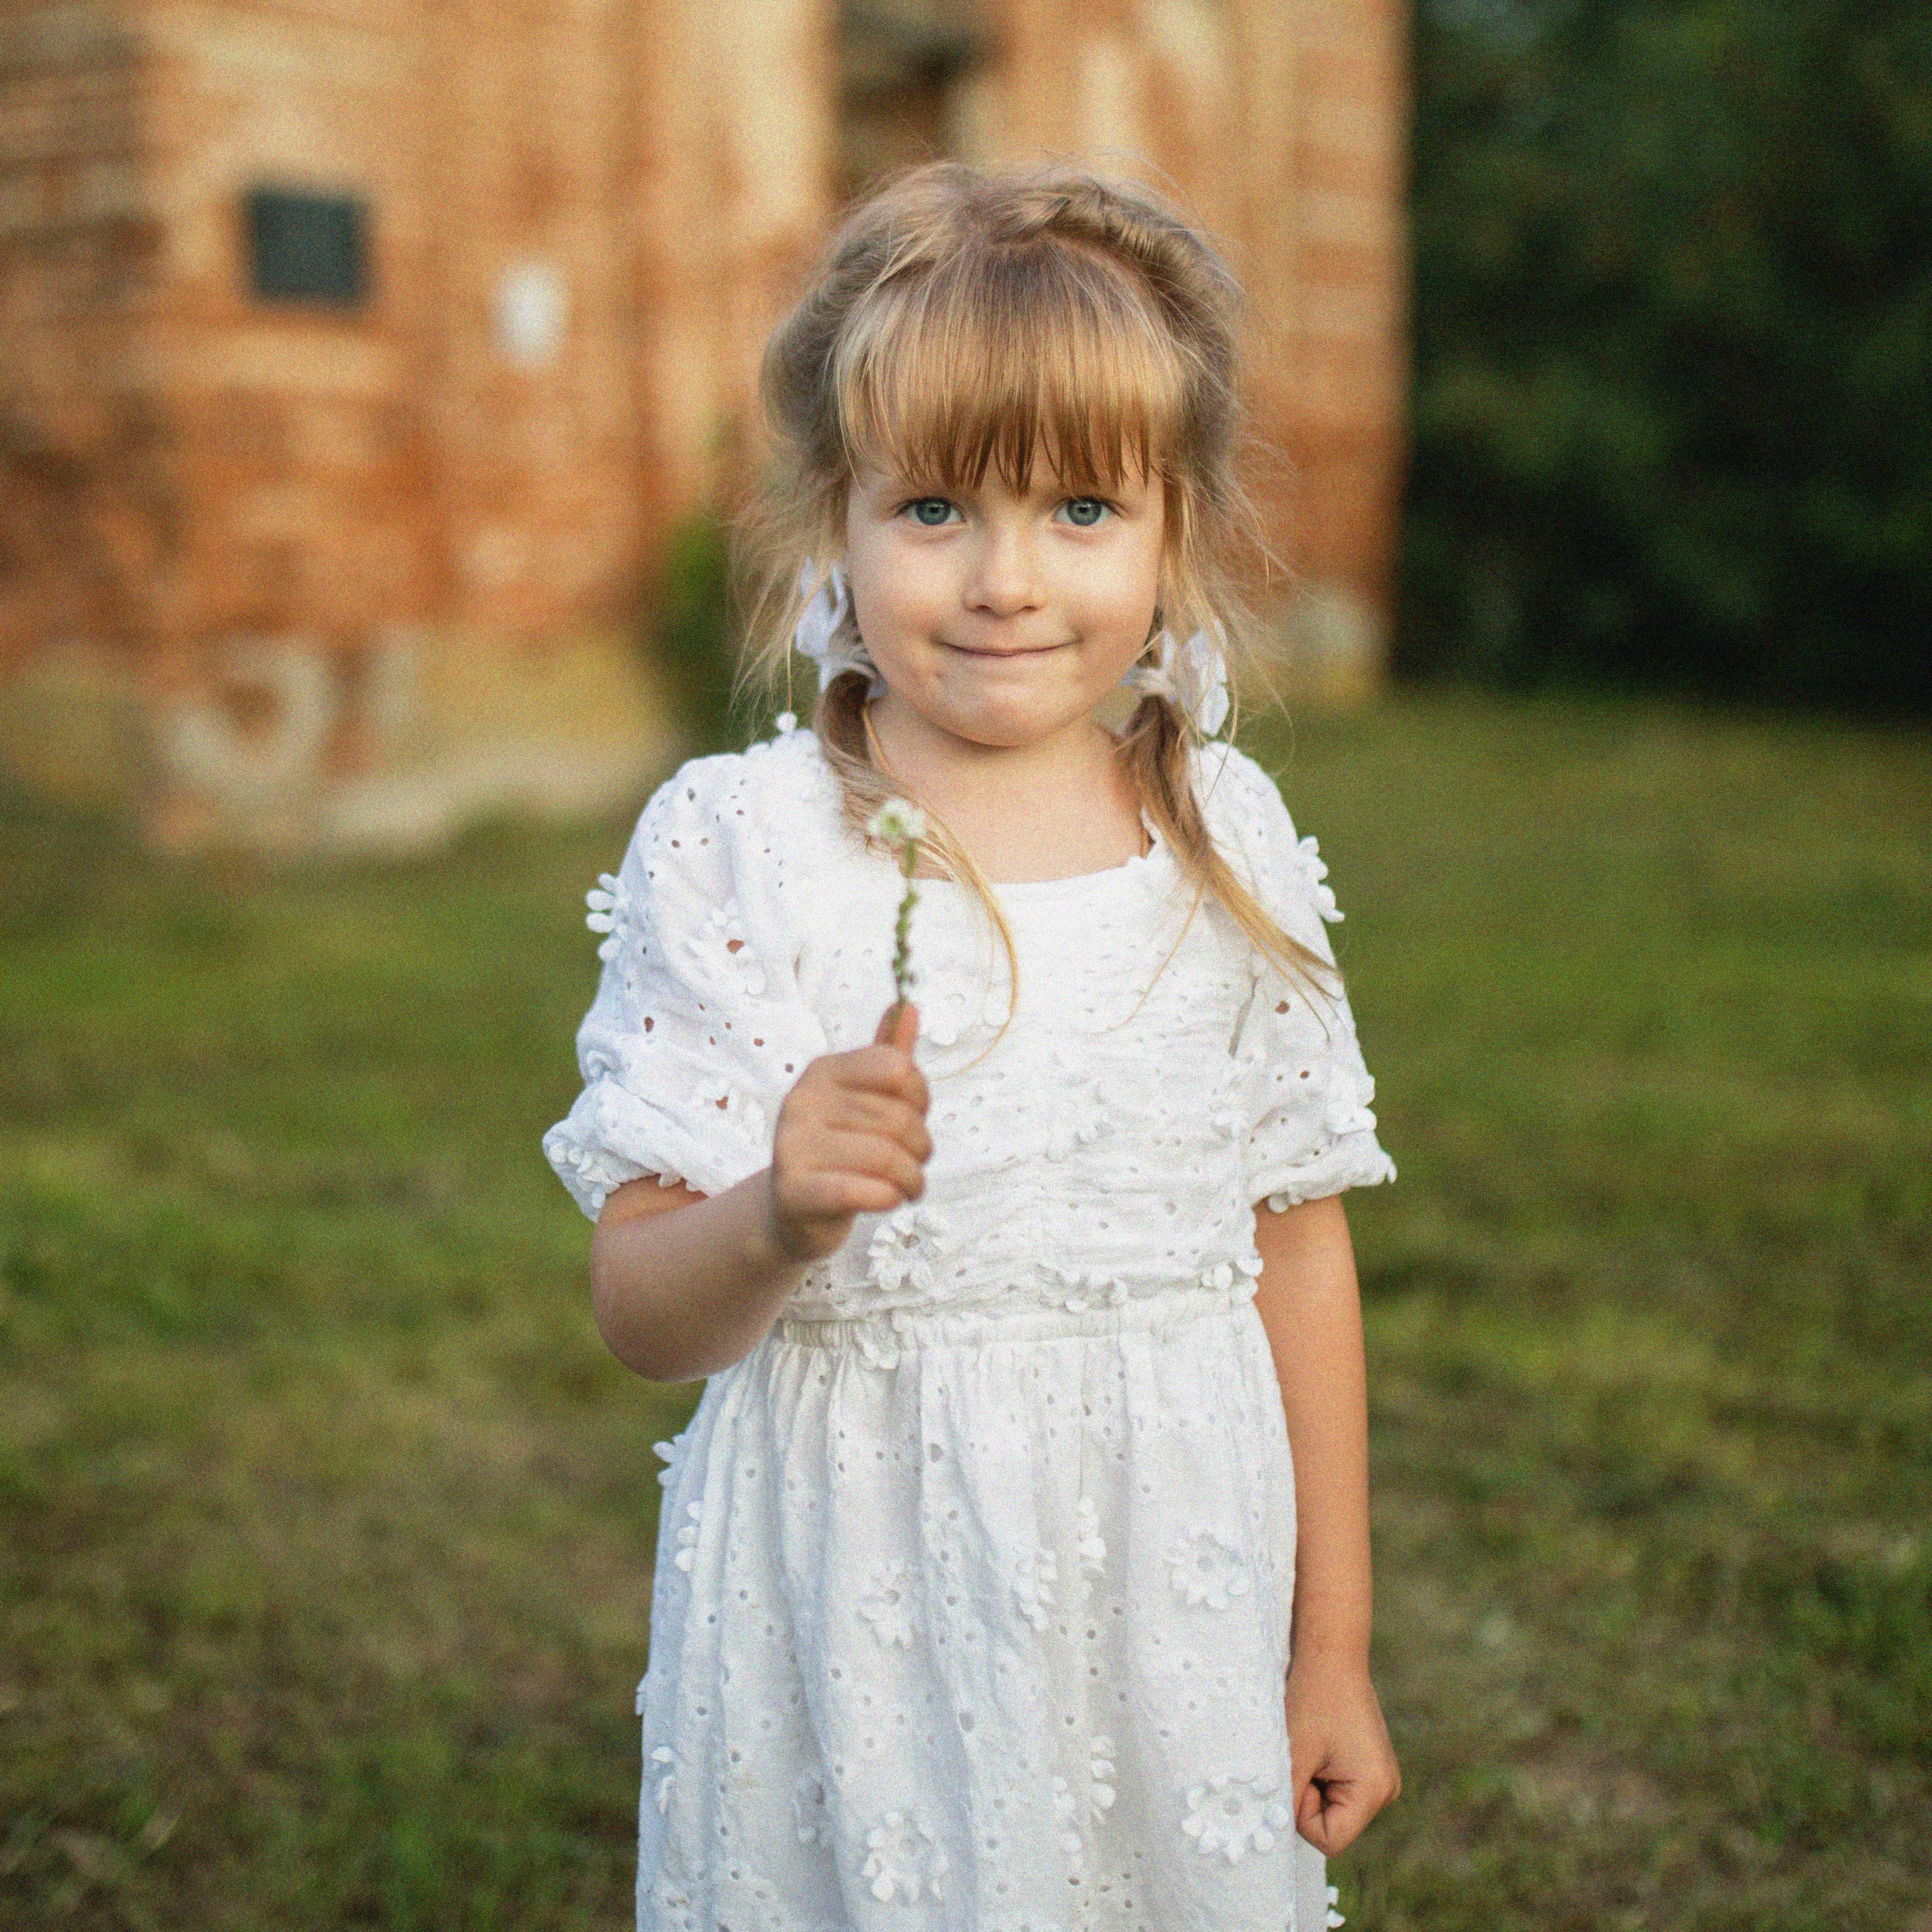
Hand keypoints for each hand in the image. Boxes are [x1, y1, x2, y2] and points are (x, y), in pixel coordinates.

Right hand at [764, 1000, 930, 1264]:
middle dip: (921, 1148)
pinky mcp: (794, 1190)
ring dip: (911, 1180)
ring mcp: (793, 1145)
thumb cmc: (840, 1149)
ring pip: (887, 1158)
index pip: (897, 1068)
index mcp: (823, 1070)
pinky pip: (861, 1190)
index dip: (921, 1096)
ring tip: (906, 1187)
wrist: (793, 1211)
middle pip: (898, 1118)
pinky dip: (888, 1198)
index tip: (915, 1117)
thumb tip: (909, 1007)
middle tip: (914, 1164)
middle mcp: (803, 1100)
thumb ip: (888, 1055)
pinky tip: (888, 1200)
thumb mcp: (864, 1099)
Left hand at [1283, 1651, 1400, 1855]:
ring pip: (1331, 1808)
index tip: (1298, 1772)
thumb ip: (1288, 1801)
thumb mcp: (1294, 1755)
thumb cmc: (1312, 1698)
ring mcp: (1380, 1778)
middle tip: (1302, 1756)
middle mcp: (1385, 1790)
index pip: (1330, 1839)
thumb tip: (1275, 1832)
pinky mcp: (1369, 1766)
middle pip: (1332, 1826)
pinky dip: (1319, 1774)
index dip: (1302, 1814)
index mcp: (1374, 1790)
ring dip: (1311, 1785)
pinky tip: (1319, 1743)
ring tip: (1311, 1745)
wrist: (1331, 1652)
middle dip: (1307, 1798)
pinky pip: (1337, 1790)